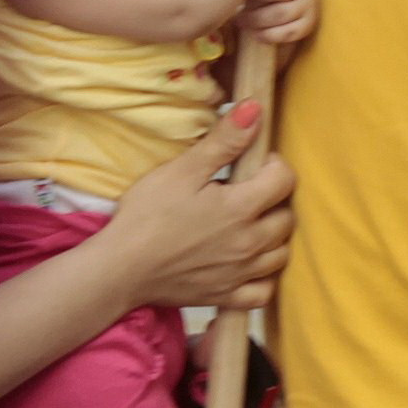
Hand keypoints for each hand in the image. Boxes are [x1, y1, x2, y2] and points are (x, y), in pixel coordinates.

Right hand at [100, 102, 293, 309]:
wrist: (119, 269)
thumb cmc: (146, 215)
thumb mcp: (182, 170)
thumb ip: (224, 141)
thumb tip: (255, 109)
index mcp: (241, 208)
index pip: (285, 180)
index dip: (274, 165)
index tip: (254, 164)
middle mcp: (249, 244)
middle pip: (287, 218)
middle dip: (276, 200)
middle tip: (250, 192)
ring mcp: (240, 274)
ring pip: (281, 254)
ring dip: (274, 237)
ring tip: (251, 224)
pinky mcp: (226, 298)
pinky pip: (264, 292)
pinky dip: (264, 278)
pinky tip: (249, 263)